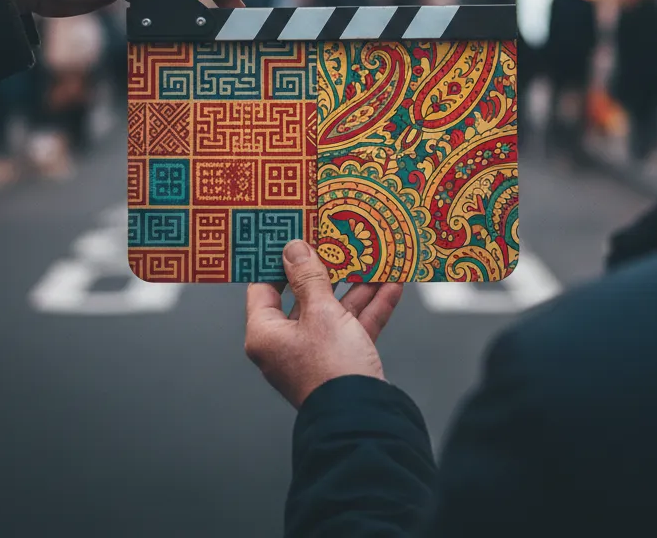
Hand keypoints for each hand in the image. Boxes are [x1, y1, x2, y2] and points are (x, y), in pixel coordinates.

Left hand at [245, 239, 403, 408]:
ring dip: (357, 285)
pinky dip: (372, 307)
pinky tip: (392, 285)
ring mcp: (316, 353)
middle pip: (305, 296)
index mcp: (266, 333)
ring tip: (374, 257)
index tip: (294, 235)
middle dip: (330, 269)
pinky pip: (354, 326)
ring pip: (335, 309)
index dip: (278, 260)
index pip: (264, 287)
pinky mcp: (342, 361)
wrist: (364, 420)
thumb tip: (294, 249)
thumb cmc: (331, 368)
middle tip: (339, 241)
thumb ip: (310, 277)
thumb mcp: (321, 312)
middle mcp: (287, 343)